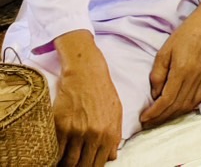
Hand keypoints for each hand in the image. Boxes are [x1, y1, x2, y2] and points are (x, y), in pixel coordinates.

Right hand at [54, 42, 122, 166]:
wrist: (86, 73)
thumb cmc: (103, 92)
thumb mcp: (116, 112)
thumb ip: (115, 136)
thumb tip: (111, 157)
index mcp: (109, 133)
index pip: (98, 163)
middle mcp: (93, 134)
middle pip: (83, 165)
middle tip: (74, 166)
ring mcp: (76, 131)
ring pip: (68, 161)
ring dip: (65, 164)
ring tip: (64, 163)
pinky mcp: (60, 125)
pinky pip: (55, 150)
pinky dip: (54, 156)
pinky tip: (55, 155)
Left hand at [139, 19, 200, 126]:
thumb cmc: (180, 38)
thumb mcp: (162, 53)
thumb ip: (157, 75)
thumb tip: (154, 95)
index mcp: (181, 71)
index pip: (167, 99)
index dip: (154, 112)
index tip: (143, 118)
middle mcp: (193, 78)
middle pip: (176, 106)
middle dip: (160, 118)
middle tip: (147, 124)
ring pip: (187, 106)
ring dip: (172, 116)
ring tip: (159, 120)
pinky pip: (197, 100)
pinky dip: (186, 109)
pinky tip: (177, 111)